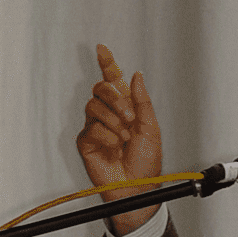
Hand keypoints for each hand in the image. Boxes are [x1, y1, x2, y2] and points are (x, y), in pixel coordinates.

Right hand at [77, 45, 162, 235]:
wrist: (136, 186)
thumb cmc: (146, 163)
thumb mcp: (151, 129)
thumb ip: (143, 102)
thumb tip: (136, 76)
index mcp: (127, 109)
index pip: (114, 82)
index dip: (107, 64)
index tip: (102, 49)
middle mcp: (110, 115)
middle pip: (101, 89)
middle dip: (116, 99)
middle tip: (129, 118)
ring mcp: (96, 127)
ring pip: (94, 106)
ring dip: (114, 121)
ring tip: (124, 137)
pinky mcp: (86, 141)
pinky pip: (91, 127)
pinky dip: (107, 136)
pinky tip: (114, 147)